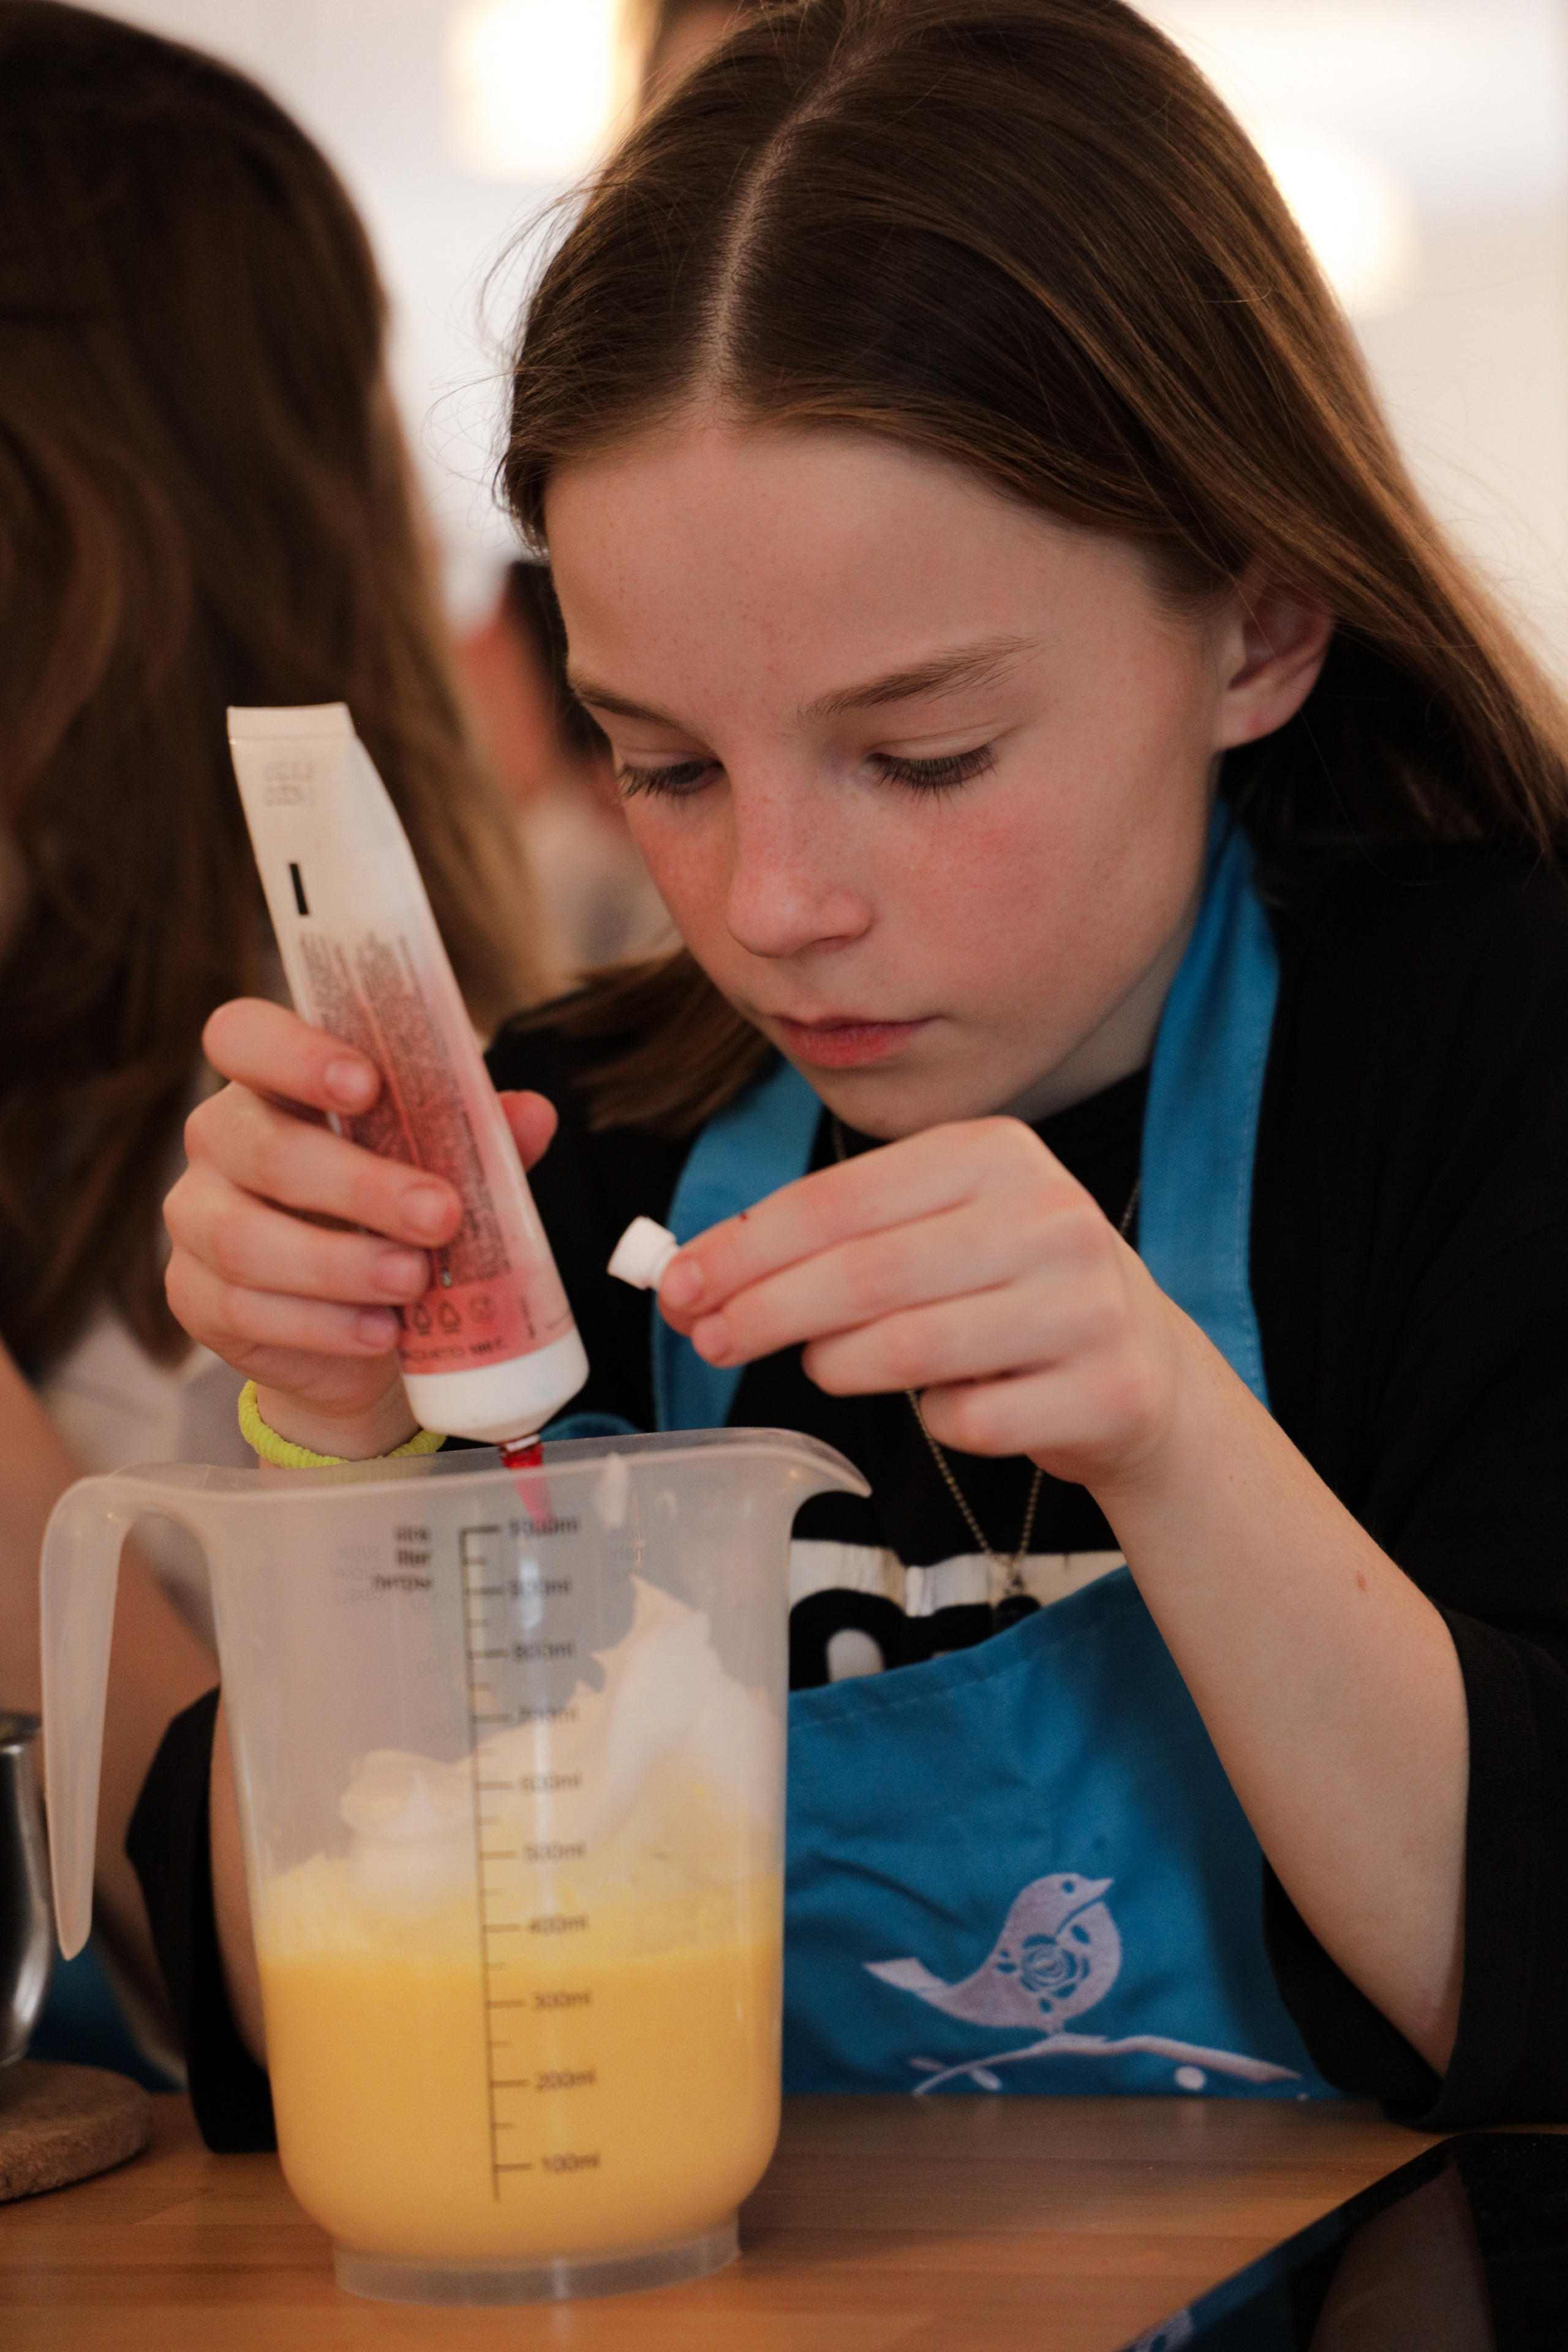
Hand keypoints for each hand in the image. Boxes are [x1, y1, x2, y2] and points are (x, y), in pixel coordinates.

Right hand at [164, 999, 557, 1458]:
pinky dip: (322, 1323)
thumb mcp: (438, 1169)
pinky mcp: (193, 1297)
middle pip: (263, 1147)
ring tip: (414, 1279)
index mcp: (272, 1083)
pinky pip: (244, 1308)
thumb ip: (474, 1137)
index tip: (367, 1083)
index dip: (294, 1052)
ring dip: (340, 1263)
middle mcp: (219, 1139)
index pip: (242, 1035)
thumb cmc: (390, 1219)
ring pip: (245, 1237)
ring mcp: (193, 1219)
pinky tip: (380, 1331)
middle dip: (359, 1183)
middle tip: (440, 1213)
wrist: (358, 1331)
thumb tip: (532, 1113)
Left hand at [658, 1116, 1182, 1491]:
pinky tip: (950, 1400)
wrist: (1144, 1371)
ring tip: (821, 1366)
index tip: (676, 1284)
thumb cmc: (1008, 1293)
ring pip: (907, 1348)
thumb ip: (833, 1240)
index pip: (840, 1200)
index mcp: (997, 1152)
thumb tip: (696, 1275)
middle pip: (863, 1273)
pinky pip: (966, 1419)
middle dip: (763, 1311)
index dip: (745, 1247)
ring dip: (836, 1365)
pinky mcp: (1103, 1390)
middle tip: (705, 1340)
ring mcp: (1085, 1304)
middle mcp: (1049, 1215)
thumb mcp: (937, 1229)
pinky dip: (935, 1418)